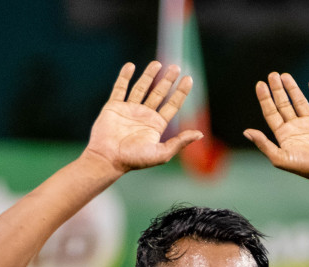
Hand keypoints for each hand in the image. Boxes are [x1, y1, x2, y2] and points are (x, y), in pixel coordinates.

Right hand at [84, 62, 201, 174]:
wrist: (108, 159)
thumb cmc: (134, 159)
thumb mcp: (162, 153)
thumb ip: (180, 142)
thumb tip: (200, 134)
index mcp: (156, 125)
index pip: (172, 105)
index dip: (181, 92)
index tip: (189, 79)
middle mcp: (144, 116)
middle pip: (159, 93)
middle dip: (167, 80)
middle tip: (175, 67)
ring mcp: (129, 110)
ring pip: (141, 88)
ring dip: (149, 75)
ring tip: (157, 63)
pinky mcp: (113, 106)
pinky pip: (119, 88)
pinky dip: (124, 77)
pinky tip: (131, 66)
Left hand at [244, 72, 308, 189]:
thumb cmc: (306, 168)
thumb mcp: (280, 158)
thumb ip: (263, 144)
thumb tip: (246, 132)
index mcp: (284, 135)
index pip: (271, 113)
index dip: (265, 99)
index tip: (260, 84)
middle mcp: (296, 128)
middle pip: (283, 105)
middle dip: (277, 90)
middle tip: (272, 75)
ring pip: (300, 102)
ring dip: (293, 89)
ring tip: (285, 76)